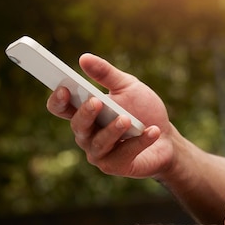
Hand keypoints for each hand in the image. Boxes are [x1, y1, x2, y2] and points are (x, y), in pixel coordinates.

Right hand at [46, 53, 173, 178]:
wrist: (167, 138)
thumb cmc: (144, 111)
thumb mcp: (128, 86)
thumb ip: (107, 74)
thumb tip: (84, 58)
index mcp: (84, 112)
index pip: (60, 108)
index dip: (58, 100)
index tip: (64, 88)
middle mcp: (87, 134)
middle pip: (77, 125)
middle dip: (86, 113)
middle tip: (97, 101)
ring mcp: (99, 153)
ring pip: (99, 143)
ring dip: (112, 130)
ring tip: (126, 119)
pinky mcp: (115, 166)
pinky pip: (123, 154)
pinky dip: (139, 142)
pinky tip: (152, 131)